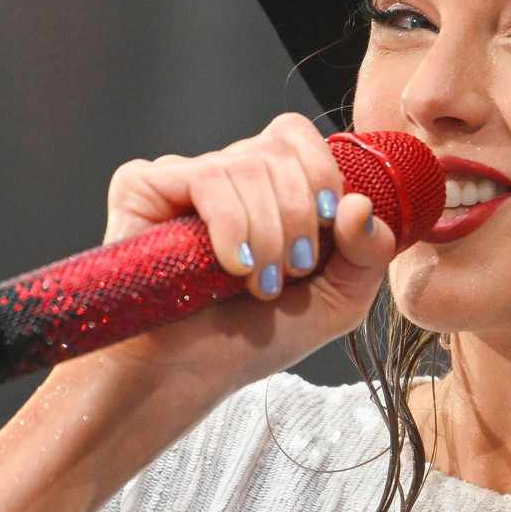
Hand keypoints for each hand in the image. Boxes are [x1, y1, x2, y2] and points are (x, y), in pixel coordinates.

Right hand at [73, 113, 395, 396]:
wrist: (190, 375)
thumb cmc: (255, 338)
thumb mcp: (337, 303)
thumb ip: (368, 254)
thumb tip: (359, 204)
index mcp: (267, 187)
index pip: (296, 136)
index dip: (320, 174)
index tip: (328, 226)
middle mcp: (224, 174)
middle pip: (279, 149)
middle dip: (299, 217)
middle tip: (290, 270)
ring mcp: (181, 178)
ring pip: (245, 165)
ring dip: (266, 235)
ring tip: (257, 283)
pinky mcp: (142, 188)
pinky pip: (205, 179)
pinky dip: (231, 226)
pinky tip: (229, 267)